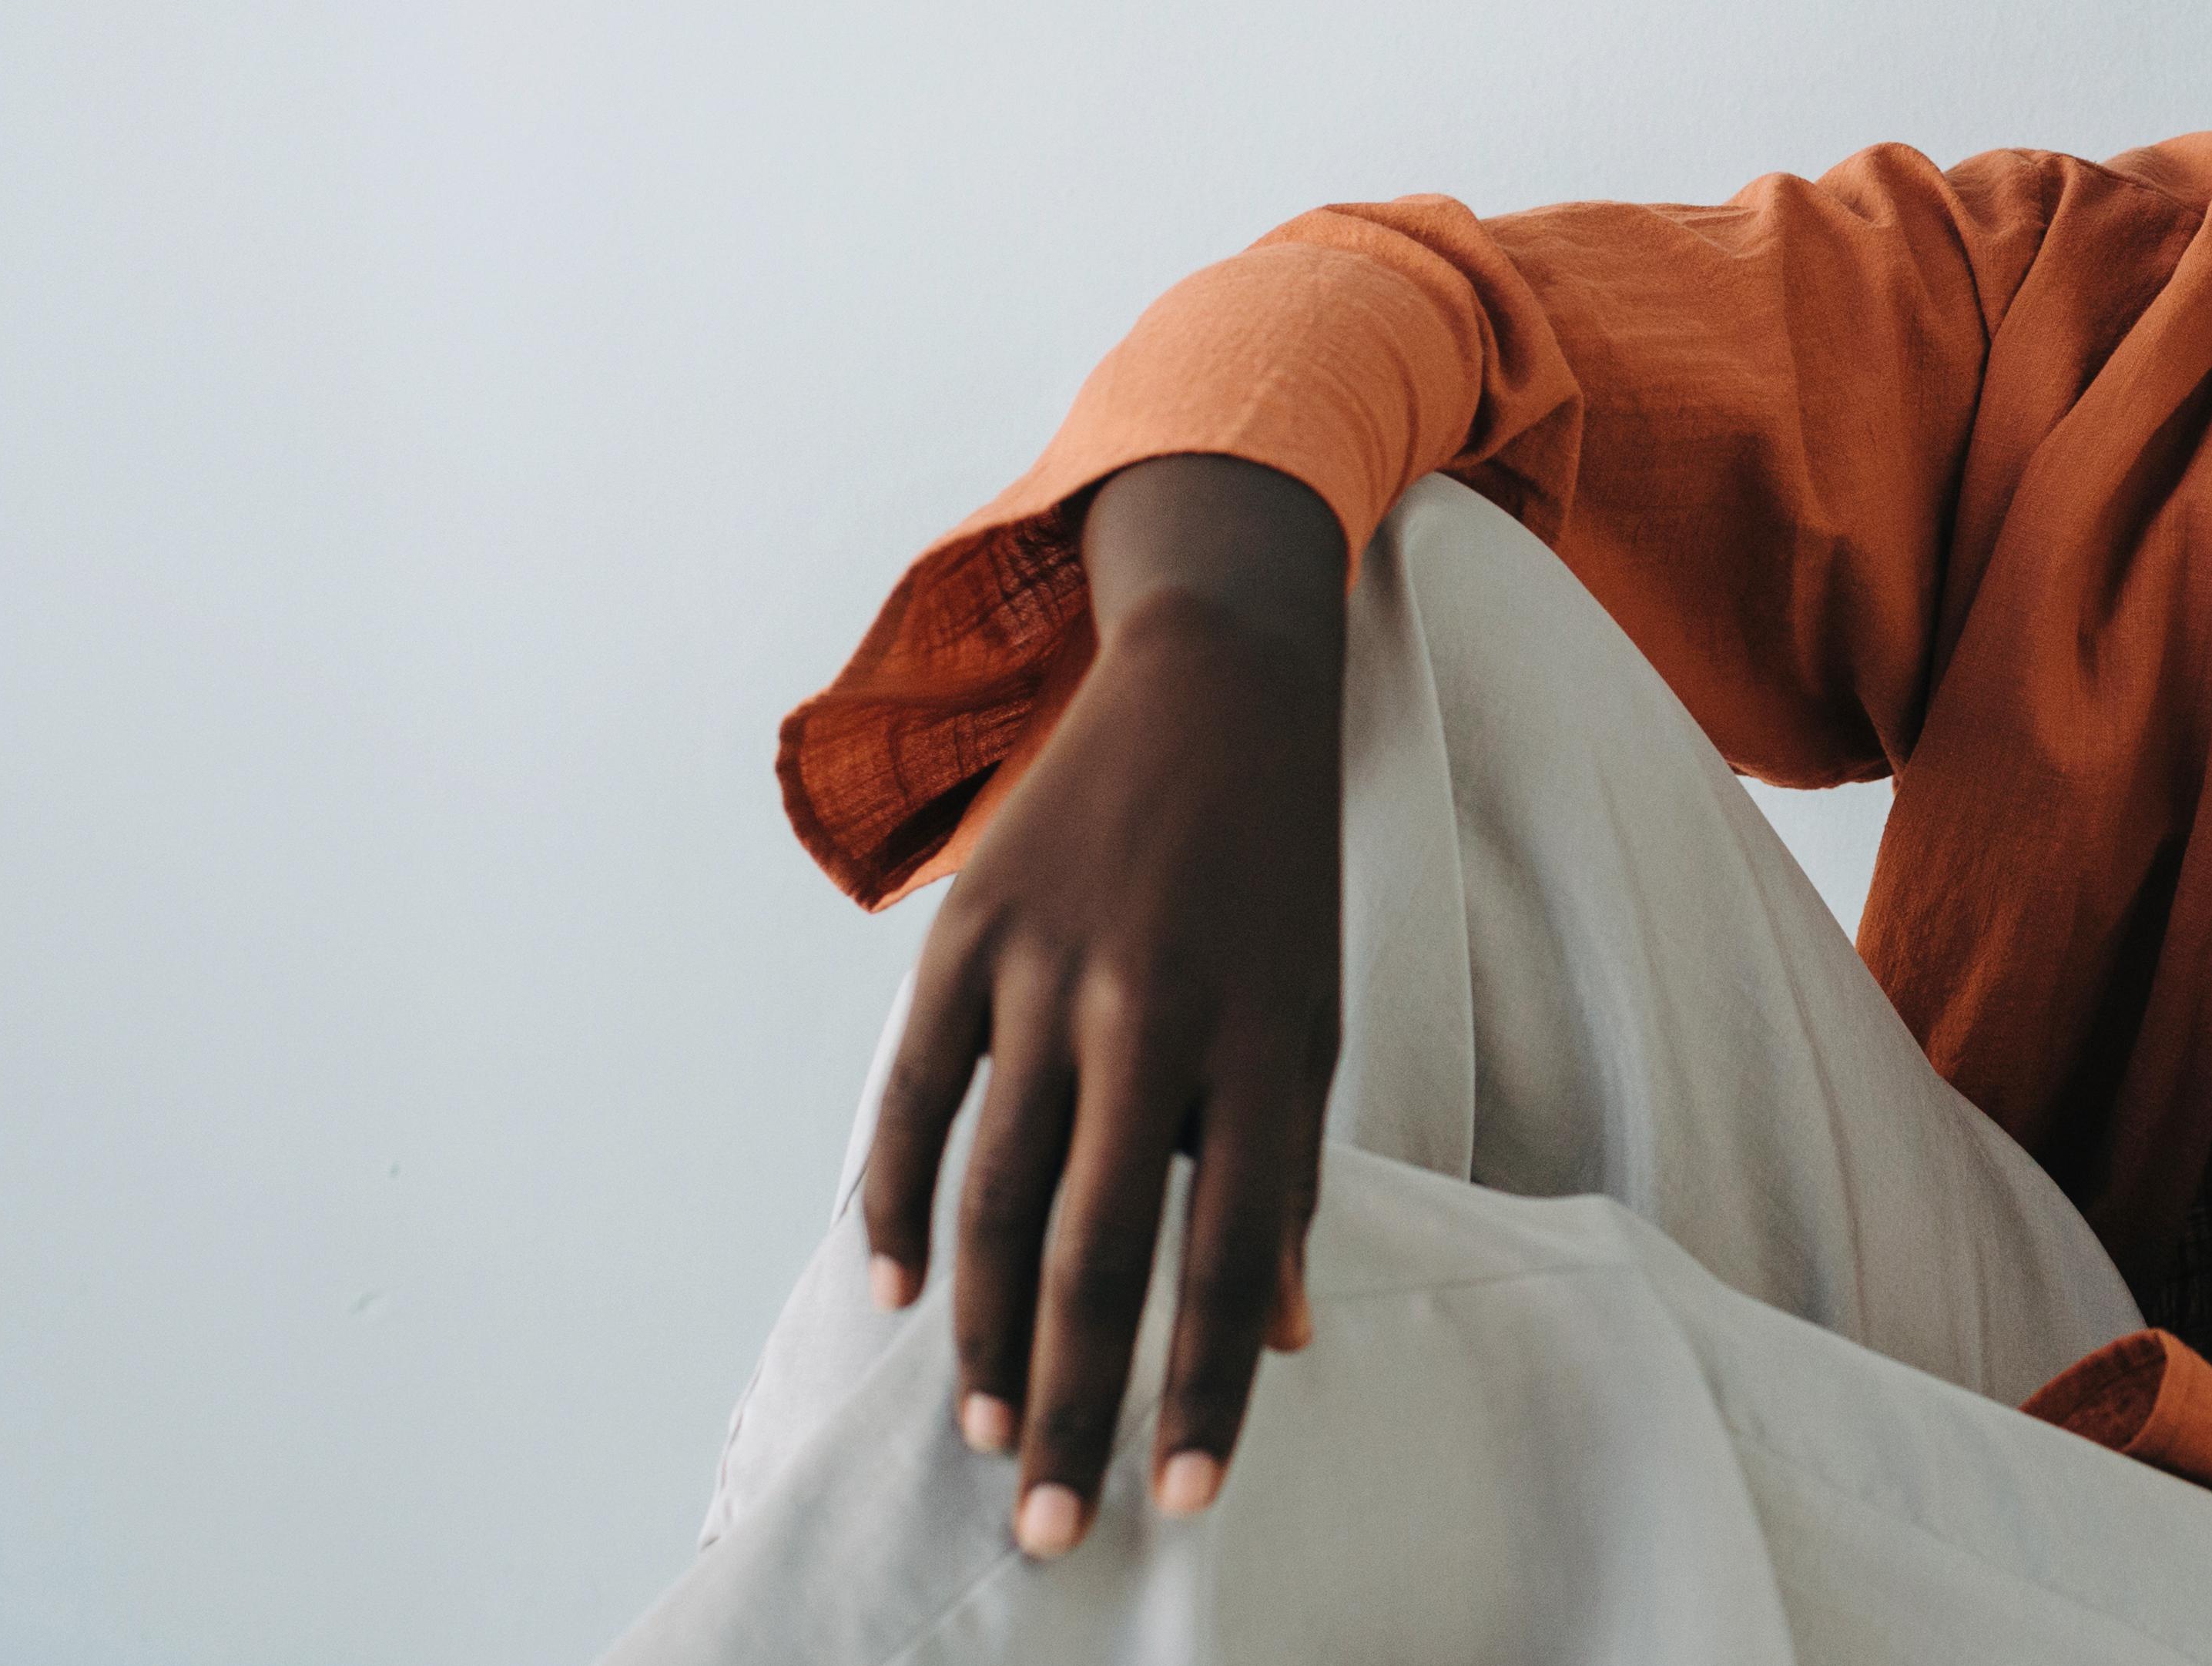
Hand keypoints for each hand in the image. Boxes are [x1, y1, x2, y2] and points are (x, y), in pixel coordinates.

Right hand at [855, 454, 1350, 1557]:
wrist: (1221, 689)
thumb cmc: (1277, 882)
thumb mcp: (1315, 1019)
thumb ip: (1286, 1174)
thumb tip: (1280, 1335)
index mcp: (1263, 1044)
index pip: (1232, 1257)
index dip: (1207, 1389)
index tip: (1183, 1498)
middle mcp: (1157, 1013)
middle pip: (1098, 1249)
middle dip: (1073, 1401)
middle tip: (1048, 1522)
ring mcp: (1052, 971)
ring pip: (996, 1191)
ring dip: (980, 1332)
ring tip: (982, 1430)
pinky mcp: (970, 933)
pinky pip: (916, 1097)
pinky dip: (896, 1202)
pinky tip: (895, 1292)